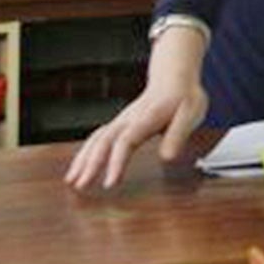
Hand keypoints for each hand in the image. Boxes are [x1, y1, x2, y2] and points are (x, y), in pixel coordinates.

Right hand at [65, 27, 207, 191]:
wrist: (174, 78)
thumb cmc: (184, 97)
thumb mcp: (192, 112)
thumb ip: (179, 134)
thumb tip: (166, 158)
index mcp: (146, 118)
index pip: (126, 141)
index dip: (116, 162)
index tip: (110, 183)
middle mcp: (128, 119)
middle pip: (104, 140)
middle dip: (90, 163)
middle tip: (80, 186)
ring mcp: (121, 121)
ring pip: (96, 139)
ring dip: (83, 159)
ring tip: (71, 180)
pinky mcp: (119, 124)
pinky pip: (98, 138)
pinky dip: (86, 153)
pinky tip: (79, 168)